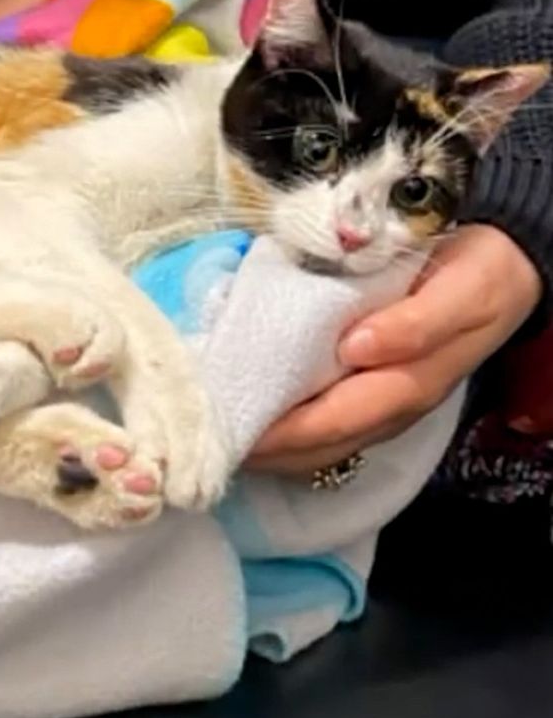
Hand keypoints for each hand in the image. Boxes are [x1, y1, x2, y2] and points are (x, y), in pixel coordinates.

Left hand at [247, 225, 540, 474]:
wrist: (509, 267)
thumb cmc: (481, 277)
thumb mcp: (465, 292)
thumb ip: (416, 323)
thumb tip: (356, 348)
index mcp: (409, 385)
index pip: (333, 421)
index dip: (282, 433)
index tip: (230, 432)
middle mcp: (391, 407)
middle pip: (320, 444)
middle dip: (265, 450)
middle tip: (208, 443)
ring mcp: (382, 406)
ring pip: (320, 444)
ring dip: (272, 449)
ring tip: (220, 440)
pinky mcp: (372, 393)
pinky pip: (325, 425)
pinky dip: (287, 429)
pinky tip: (254, 420)